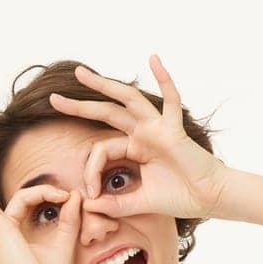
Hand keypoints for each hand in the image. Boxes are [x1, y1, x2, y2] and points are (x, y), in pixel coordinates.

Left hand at [49, 55, 231, 220]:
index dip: (90, 170)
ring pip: (127, 99)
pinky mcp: (174, 129)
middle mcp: (143, 133)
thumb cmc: (180, 197)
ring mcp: (158, 127)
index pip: (101, 149)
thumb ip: (115, 203)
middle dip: (79, 105)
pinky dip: (164, 78)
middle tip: (53, 99)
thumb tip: (88, 204)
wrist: (209, 198)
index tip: (90, 194)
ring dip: (104, 85)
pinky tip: (154, 58)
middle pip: (106, 112)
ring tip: (81, 73)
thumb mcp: (140, 203)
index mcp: (134, 148)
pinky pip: (171, 100)